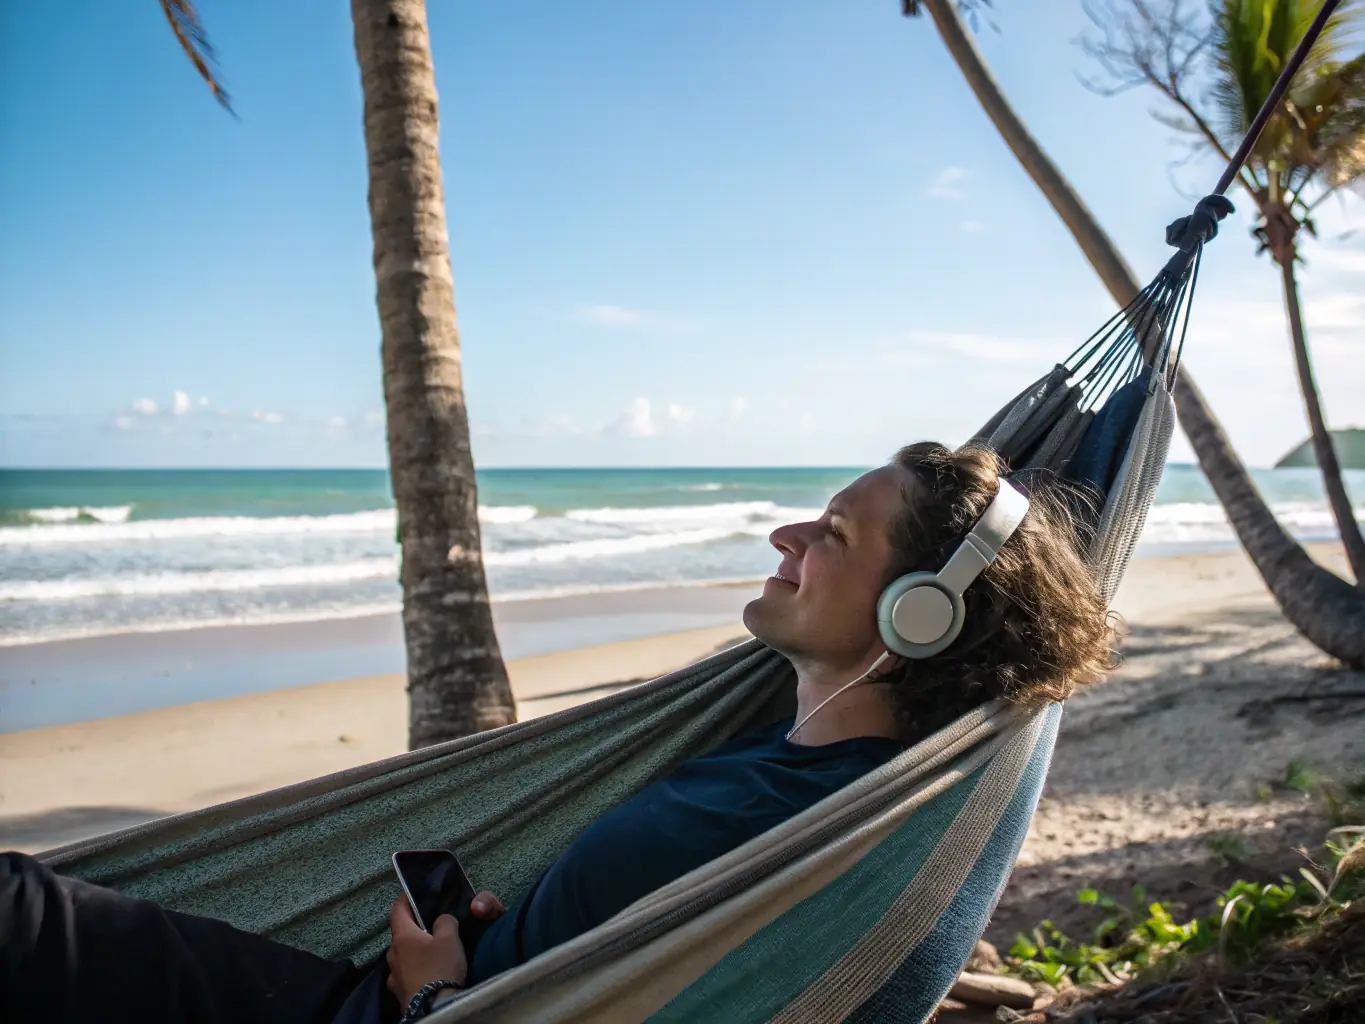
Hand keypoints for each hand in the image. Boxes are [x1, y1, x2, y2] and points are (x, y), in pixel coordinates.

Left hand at [385, 891, 506, 1008]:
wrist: (434, 1008)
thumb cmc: (440, 967)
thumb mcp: (450, 938)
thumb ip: (445, 921)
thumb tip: (441, 919)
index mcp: (402, 936)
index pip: (397, 910)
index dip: (405, 899)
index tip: (413, 893)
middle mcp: (392, 954)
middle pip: (401, 934)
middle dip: (414, 929)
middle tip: (431, 926)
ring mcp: (393, 975)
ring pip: (402, 955)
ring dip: (413, 951)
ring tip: (431, 953)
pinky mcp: (398, 992)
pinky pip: (405, 974)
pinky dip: (414, 970)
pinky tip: (426, 974)